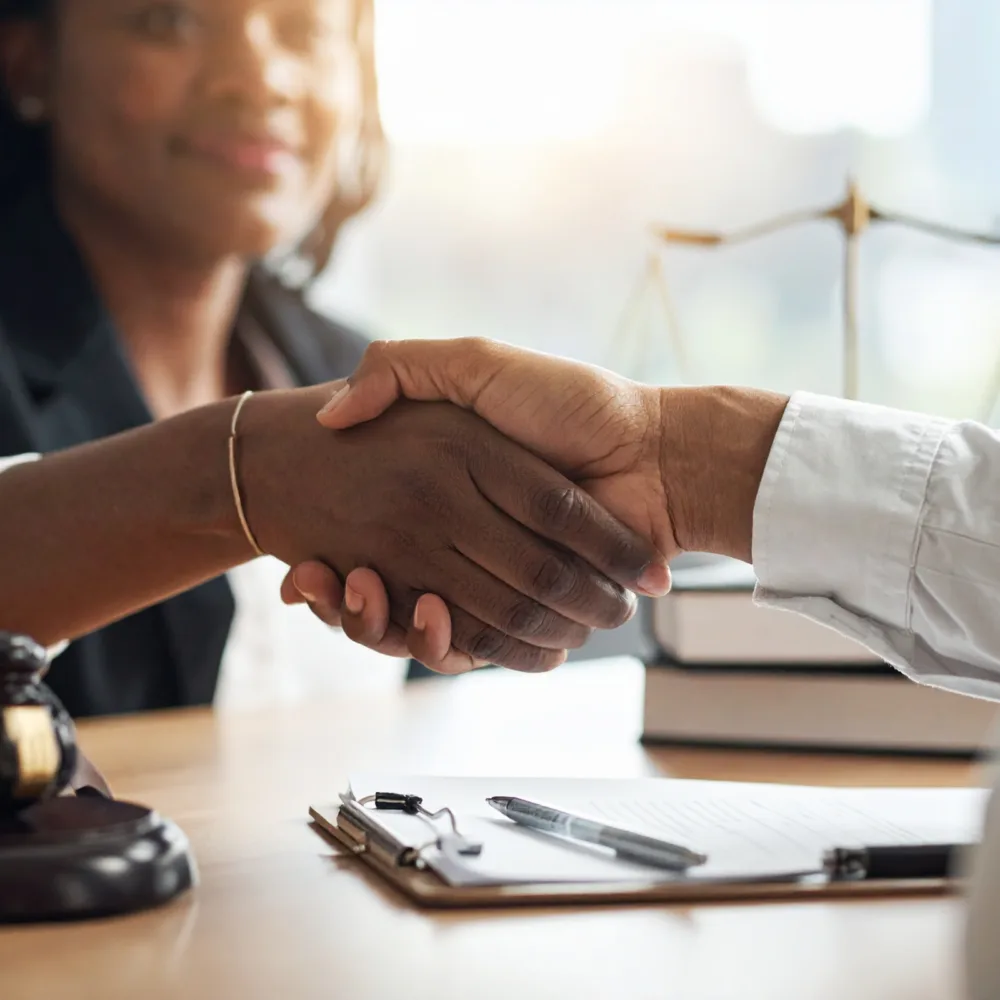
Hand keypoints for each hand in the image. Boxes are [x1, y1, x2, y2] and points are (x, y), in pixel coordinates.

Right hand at [306, 340, 787, 668]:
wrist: (654, 452)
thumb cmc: (569, 402)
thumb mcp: (475, 366)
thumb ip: (403, 370)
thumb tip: (332, 414)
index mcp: (447, 493)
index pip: (371, 541)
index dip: (329, 566)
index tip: (301, 569)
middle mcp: (463, 540)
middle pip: (384, 595)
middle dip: (346, 603)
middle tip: (310, 583)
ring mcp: (493, 579)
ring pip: (416, 627)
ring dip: (376, 625)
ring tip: (359, 591)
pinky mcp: (526, 611)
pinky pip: (471, 644)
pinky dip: (438, 645)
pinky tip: (420, 615)